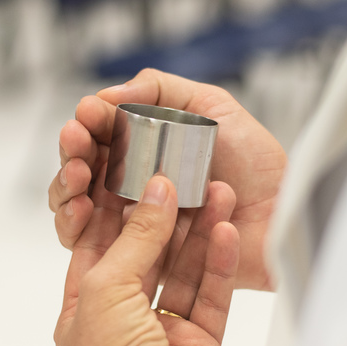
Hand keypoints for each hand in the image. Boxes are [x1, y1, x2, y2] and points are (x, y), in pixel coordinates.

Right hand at [48, 69, 285, 291]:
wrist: (281, 214)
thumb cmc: (257, 165)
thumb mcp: (212, 106)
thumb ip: (160, 89)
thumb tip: (108, 93)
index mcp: (147, 148)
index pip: (100, 134)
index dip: (86, 124)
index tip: (85, 115)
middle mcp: (134, 184)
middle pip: (81, 169)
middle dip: (71, 152)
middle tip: (75, 140)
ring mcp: (133, 220)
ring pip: (74, 207)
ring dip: (65, 187)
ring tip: (79, 175)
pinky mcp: (137, 256)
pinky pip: (91, 247)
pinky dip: (75, 226)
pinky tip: (84, 208)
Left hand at [56, 173, 239, 345]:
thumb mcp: (108, 287)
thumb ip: (136, 237)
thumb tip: (155, 195)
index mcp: (85, 307)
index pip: (100, 246)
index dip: (118, 209)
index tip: (138, 176)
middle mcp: (122, 318)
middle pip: (148, 254)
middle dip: (168, 217)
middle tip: (186, 180)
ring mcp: (161, 332)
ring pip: (184, 271)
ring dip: (200, 233)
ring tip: (217, 194)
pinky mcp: (198, 345)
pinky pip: (211, 296)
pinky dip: (219, 264)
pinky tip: (226, 232)